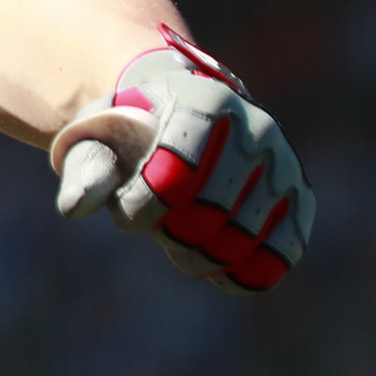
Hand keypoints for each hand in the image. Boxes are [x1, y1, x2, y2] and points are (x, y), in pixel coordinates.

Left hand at [52, 30, 311, 291]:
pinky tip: (216, 270)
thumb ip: (85, 170)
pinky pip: (280, 253)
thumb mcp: (98, 140)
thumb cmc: (131, 134)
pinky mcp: (300, 200)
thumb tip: (75, 208)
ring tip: (179, 242)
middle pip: (212, 210)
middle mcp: (256, 127)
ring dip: (200, 256)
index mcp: (203, 101)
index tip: (127, 213)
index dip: (144, 207)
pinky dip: (244, 273)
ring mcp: (285, 164)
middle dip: (171, 233)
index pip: (177, 173)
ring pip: (244, 237)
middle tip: (154, 230)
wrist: (180, 121)